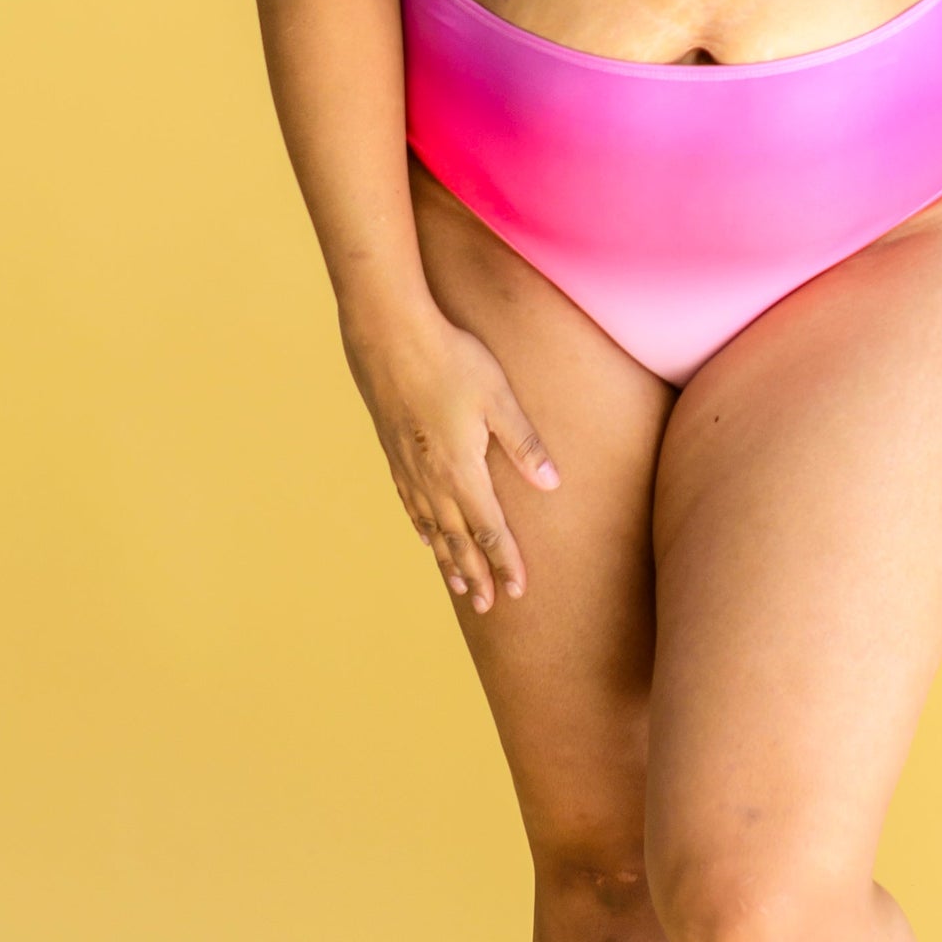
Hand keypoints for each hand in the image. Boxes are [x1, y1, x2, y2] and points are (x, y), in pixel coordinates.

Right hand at [342, 300, 558, 614]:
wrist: (389, 336)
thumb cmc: (451, 360)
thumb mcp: (498, 398)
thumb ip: (524, 444)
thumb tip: (552, 485)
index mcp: (461, 471)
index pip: (490, 531)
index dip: (506, 562)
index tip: (519, 591)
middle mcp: (432, 479)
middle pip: (458, 540)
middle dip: (476, 574)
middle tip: (488, 605)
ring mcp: (408, 469)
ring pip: (432, 528)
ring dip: (448, 560)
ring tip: (459, 587)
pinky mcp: (393, 453)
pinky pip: (410, 505)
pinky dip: (422, 529)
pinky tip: (426, 538)